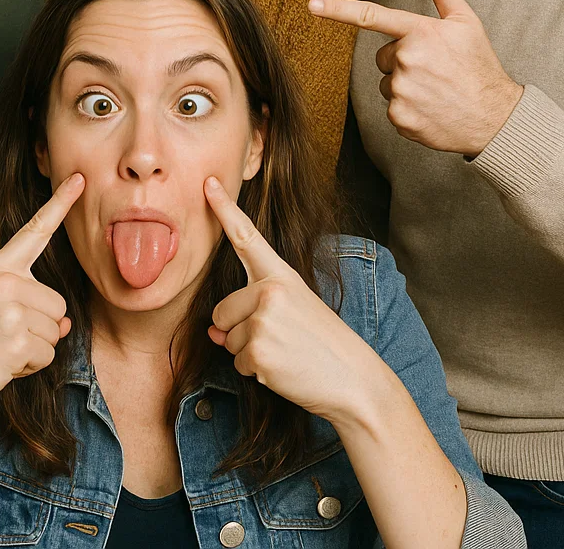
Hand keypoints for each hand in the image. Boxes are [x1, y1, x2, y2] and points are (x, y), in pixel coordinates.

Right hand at [0, 173, 83, 423]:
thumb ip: (29, 305)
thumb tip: (64, 323)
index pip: (35, 231)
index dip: (60, 204)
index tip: (80, 179)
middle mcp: (5, 281)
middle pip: (58, 303)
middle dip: (40, 327)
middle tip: (2, 337)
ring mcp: (11, 310)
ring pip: (56, 331)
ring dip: (34, 348)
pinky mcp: (17, 341)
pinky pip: (48, 355)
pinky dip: (30, 367)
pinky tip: (1, 364)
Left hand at [205, 177, 381, 424]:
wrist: (355, 380)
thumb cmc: (324, 344)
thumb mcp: (292, 314)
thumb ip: (250, 311)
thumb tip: (212, 332)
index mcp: (281, 275)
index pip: (247, 236)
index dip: (224, 209)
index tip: (208, 182)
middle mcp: (269, 291)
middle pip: (221, 310)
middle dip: (238, 330)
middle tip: (279, 338)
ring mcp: (263, 320)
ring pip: (226, 338)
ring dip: (248, 352)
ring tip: (285, 352)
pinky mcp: (258, 351)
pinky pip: (237, 363)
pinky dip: (255, 372)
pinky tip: (284, 369)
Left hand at [309, 0, 522, 156]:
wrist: (496, 118)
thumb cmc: (479, 66)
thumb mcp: (466, 23)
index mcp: (420, 32)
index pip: (372, 16)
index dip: (337, 9)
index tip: (312, 4)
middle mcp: (406, 59)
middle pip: (383, 56)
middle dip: (402, 61)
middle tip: (434, 70)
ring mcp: (401, 90)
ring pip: (385, 82)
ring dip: (405, 85)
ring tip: (436, 90)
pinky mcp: (398, 116)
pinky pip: (390, 105)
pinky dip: (407, 108)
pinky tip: (432, 108)